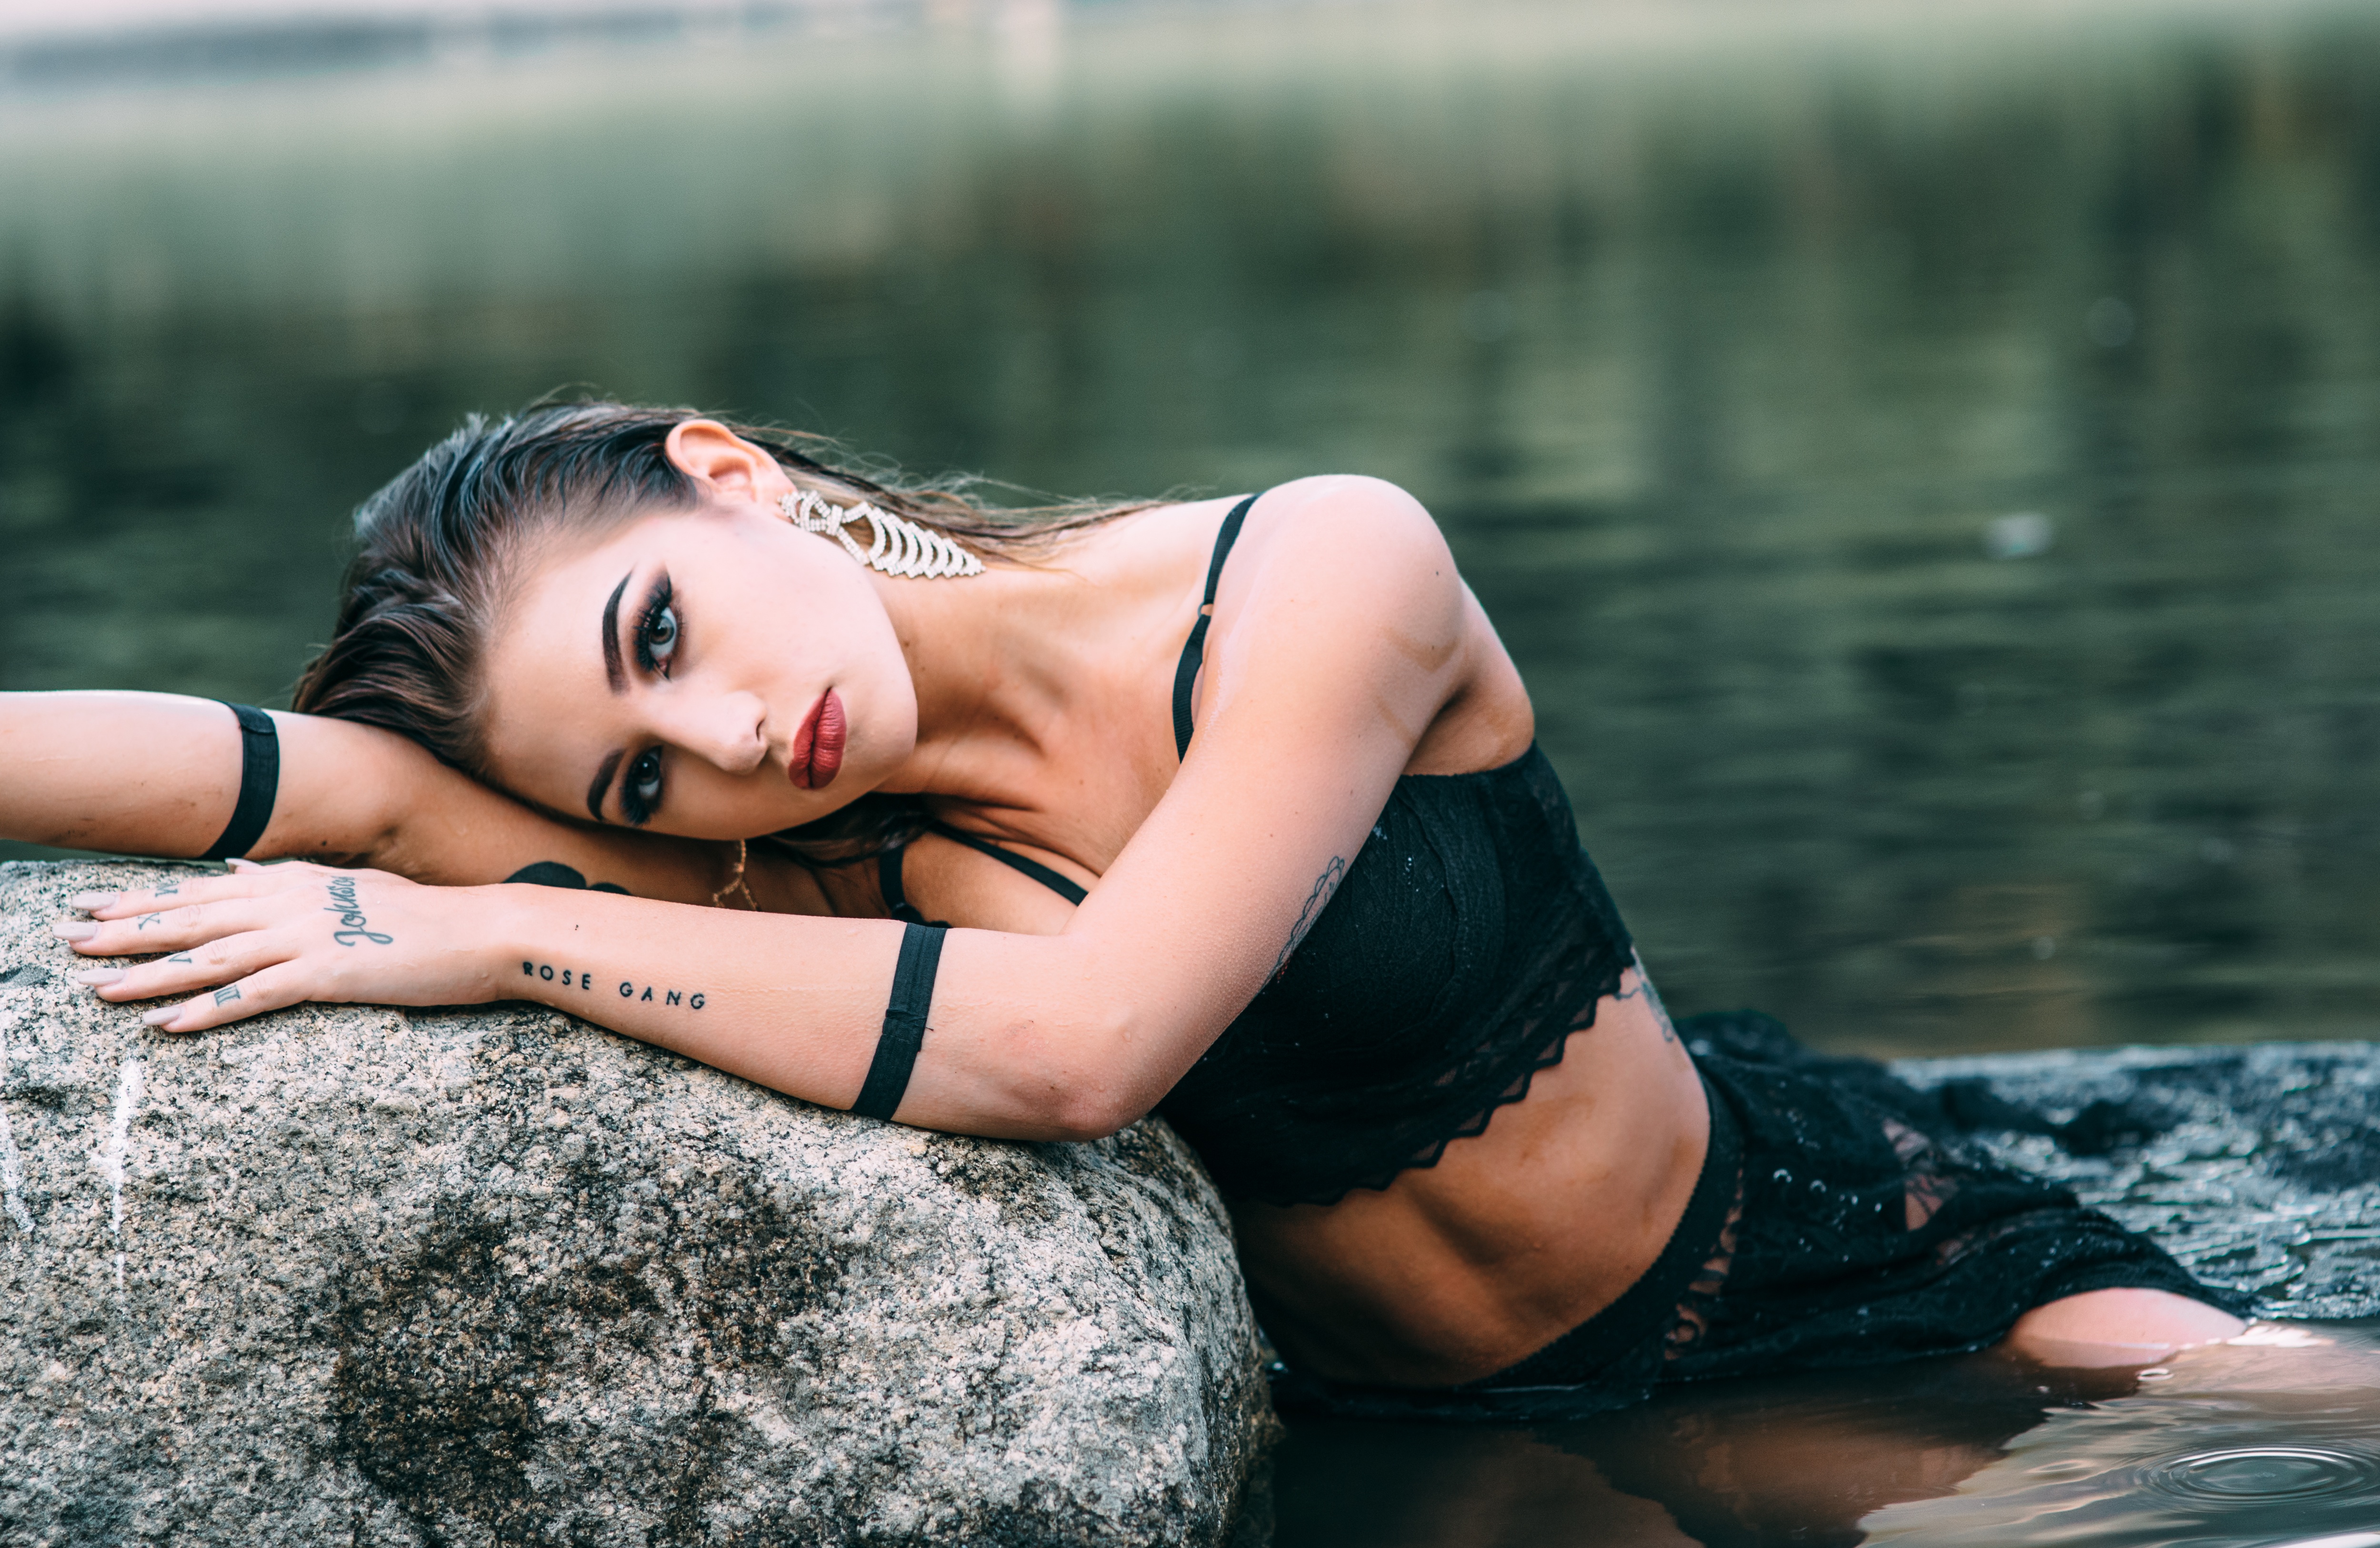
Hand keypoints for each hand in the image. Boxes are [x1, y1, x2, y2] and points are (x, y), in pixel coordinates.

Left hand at [53, 860, 502, 1031]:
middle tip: (69, 940)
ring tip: (99, 990)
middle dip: (126, 930)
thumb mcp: (356, 884)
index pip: (204, 888)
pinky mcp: (330, 973)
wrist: (488, 931)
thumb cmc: (429, 915)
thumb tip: (236, 863)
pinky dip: (209, 1010)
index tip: (91, 905)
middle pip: (194, 918)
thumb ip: (295, 874)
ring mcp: (310, 936)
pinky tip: (169, 1025)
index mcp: (297, 881)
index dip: (144, 899)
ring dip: (151, 974)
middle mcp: (293, 902)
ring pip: (213, 956)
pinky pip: (255, 994)